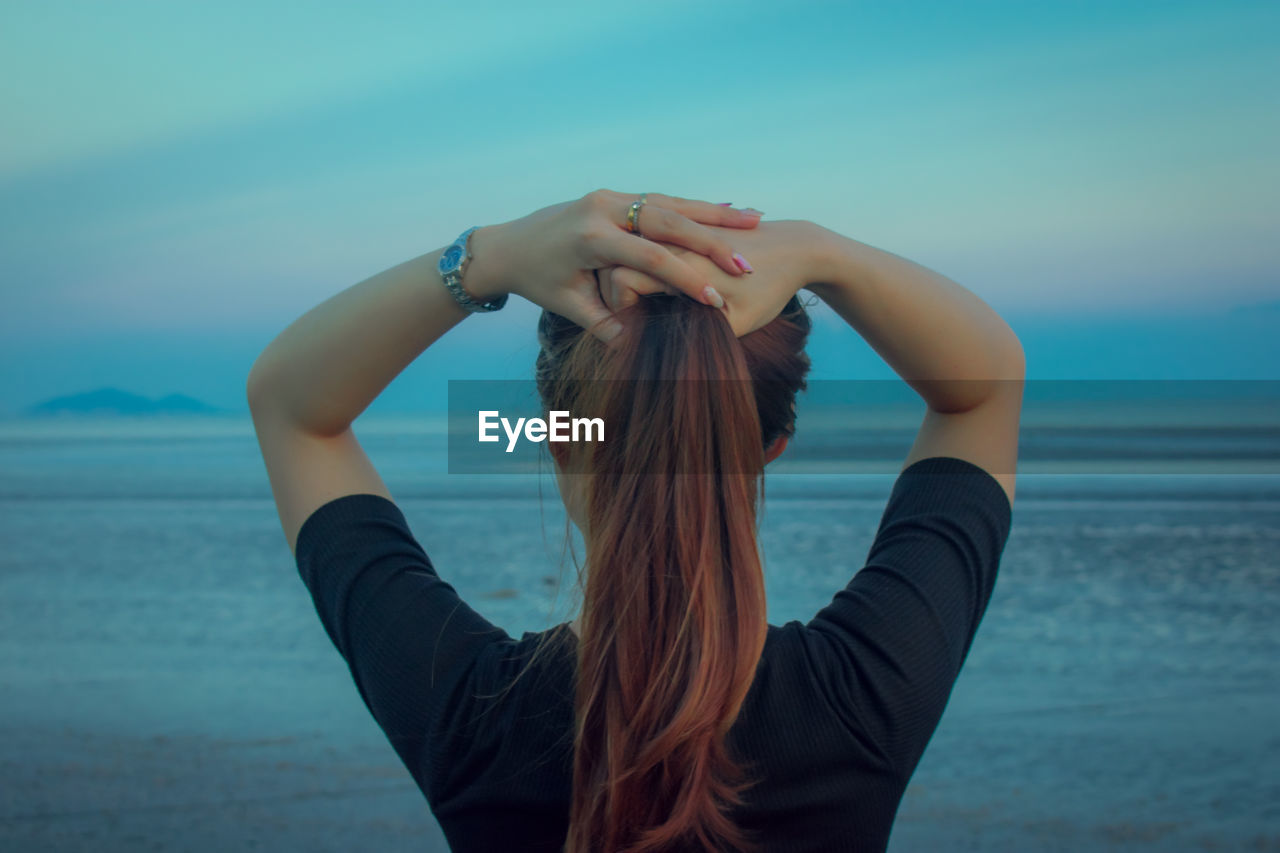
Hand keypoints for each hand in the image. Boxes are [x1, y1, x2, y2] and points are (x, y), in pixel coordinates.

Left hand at [471, 190, 762, 342]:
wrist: (508, 245)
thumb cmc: (538, 281)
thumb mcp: (568, 305)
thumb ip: (604, 324)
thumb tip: (637, 350)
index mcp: (591, 238)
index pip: (650, 258)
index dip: (686, 280)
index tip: (718, 299)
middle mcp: (602, 208)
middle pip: (670, 220)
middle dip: (714, 238)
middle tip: (750, 257)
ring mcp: (609, 196)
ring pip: (672, 203)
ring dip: (714, 214)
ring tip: (755, 220)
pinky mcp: (615, 195)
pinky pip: (663, 199)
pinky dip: (695, 207)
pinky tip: (729, 210)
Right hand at [597, 219, 819, 336]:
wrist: (799, 247)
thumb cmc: (770, 287)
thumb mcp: (735, 323)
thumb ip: (691, 332)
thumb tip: (656, 352)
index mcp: (680, 262)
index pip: (620, 279)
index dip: (619, 306)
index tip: (636, 325)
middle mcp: (674, 242)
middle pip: (620, 263)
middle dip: (619, 293)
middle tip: (636, 317)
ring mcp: (681, 234)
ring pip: (635, 252)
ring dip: (635, 277)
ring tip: (648, 303)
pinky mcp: (690, 233)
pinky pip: (655, 246)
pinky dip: (652, 267)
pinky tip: (668, 288)